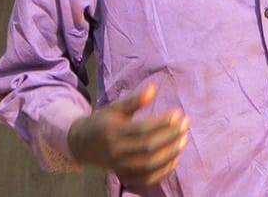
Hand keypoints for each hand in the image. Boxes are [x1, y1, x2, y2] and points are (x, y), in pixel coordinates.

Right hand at [68, 86, 188, 187]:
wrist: (82, 144)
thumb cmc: (102, 122)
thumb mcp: (115, 108)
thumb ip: (134, 100)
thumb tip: (153, 89)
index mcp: (113, 132)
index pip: (143, 129)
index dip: (163, 123)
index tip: (179, 114)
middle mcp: (115, 151)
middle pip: (148, 147)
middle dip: (170, 136)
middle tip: (186, 125)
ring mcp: (119, 166)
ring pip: (149, 164)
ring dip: (170, 153)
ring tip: (184, 140)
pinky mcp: (123, 176)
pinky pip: (145, 179)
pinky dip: (162, 172)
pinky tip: (175, 159)